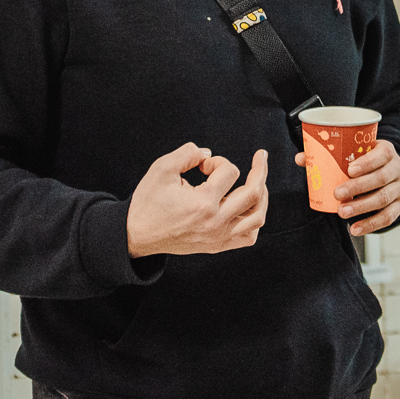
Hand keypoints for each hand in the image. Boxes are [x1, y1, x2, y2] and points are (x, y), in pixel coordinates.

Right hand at [126, 143, 268, 257]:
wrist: (137, 235)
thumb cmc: (148, 203)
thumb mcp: (161, 169)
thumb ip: (187, 153)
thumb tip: (209, 153)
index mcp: (202, 203)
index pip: (230, 172)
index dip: (219, 161)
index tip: (204, 165)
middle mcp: (215, 223)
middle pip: (254, 194)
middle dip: (259, 170)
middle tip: (260, 157)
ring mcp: (218, 237)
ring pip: (257, 217)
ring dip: (262, 196)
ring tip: (259, 181)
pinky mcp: (217, 246)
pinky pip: (248, 237)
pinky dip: (254, 221)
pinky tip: (250, 208)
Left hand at [299, 139, 399, 236]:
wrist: (388, 172)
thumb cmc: (366, 161)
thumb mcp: (354, 154)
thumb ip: (328, 155)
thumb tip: (300, 159)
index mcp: (387, 151)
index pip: (382, 154)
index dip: (367, 162)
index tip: (349, 170)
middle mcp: (398, 169)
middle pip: (381, 178)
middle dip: (358, 187)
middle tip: (337, 194)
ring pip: (384, 199)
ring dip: (362, 207)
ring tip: (342, 213)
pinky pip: (388, 217)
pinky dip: (371, 224)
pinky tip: (355, 229)